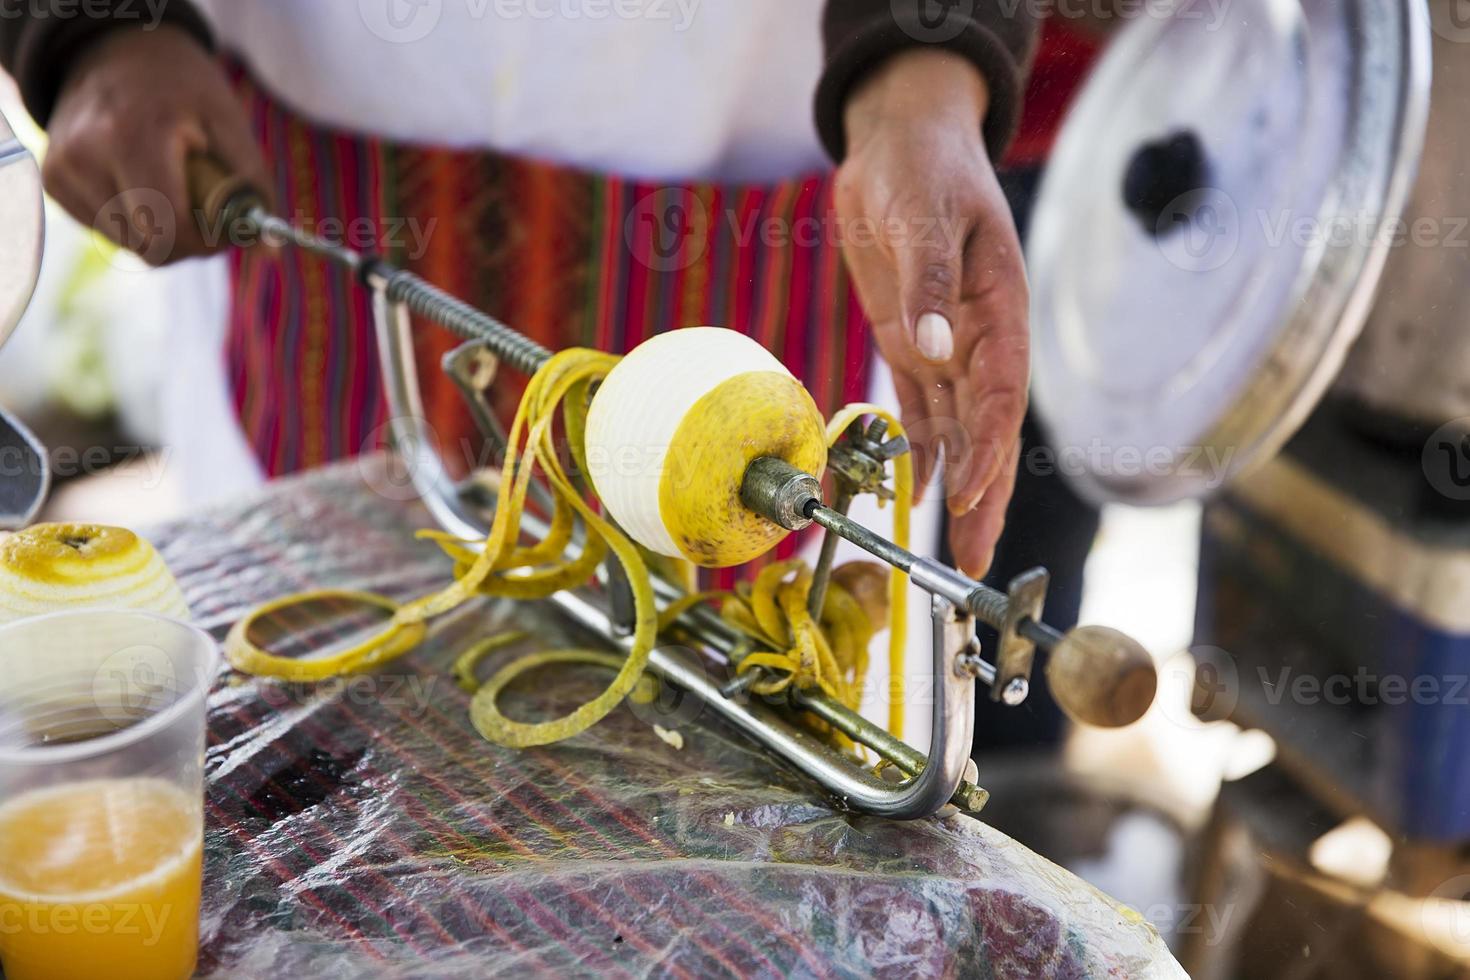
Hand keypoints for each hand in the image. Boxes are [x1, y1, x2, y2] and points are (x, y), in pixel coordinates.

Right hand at [42, 25, 268, 264]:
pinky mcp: (53, 181)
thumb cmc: (181, 87)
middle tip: (204, 208)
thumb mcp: (228, 123)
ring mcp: (62, 170)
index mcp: (131, 136)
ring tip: (171, 186)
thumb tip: (269, 251)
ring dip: (159, 232)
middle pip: (148, 246)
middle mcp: (85, 156)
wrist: (114, 50)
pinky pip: (105, 230)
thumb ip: (252, 189)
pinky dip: (133, 221)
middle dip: (186, 240)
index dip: (205, 243)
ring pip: (127, 244)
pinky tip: (141, 183)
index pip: (167, 230)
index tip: (224, 229)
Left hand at [834, 50, 1028, 578]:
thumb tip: (936, 347)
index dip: (991, 448)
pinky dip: (921, 453)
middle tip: (976, 564)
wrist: (897, 143)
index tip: (973, 494)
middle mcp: (979, 339)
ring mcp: (947, 347)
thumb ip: (929, 280)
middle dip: (985, 498)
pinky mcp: (912, 346)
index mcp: (1000, 308)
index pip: (1001, 393)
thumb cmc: (923, 166)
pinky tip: (921, 495)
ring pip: (958, 433)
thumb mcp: (924, 214)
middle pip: (987, 431)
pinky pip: (920, 410)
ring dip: (958, 490)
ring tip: (955, 551)